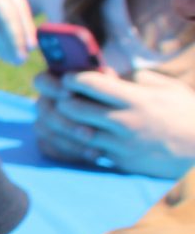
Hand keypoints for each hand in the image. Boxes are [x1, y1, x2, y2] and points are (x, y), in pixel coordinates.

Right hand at [0, 0, 37, 65]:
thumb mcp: (10, 12)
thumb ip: (22, 25)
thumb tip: (31, 46)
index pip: (20, 9)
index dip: (27, 28)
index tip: (32, 46)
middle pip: (7, 16)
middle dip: (16, 38)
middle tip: (22, 57)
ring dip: (5, 46)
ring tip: (13, 60)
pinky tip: (3, 55)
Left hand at [35, 68, 194, 176]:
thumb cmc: (184, 113)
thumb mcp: (165, 88)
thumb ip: (133, 78)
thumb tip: (103, 72)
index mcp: (135, 99)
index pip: (90, 83)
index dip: (71, 76)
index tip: (65, 74)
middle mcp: (124, 122)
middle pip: (72, 107)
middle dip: (56, 96)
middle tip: (52, 90)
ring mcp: (118, 145)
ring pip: (71, 131)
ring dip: (57, 118)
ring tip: (53, 108)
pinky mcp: (116, 161)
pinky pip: (81, 151)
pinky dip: (69, 140)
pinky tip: (65, 130)